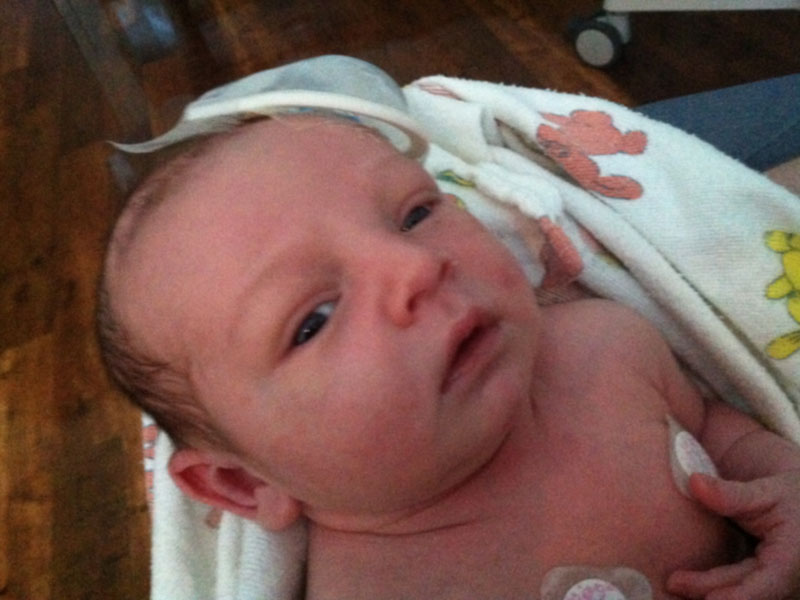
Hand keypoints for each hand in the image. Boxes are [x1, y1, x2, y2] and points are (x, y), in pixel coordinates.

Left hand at [667, 471, 799, 599]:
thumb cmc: (795, 499)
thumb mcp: (768, 492)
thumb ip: (732, 494)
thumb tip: (694, 482)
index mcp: (789, 564)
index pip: (759, 589)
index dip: (733, 596)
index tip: (708, 597)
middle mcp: (788, 583)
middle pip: (744, 594)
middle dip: (707, 592)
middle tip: (672, 582)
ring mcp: (779, 586)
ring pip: (743, 594)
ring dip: (711, 592)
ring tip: (677, 584)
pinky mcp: (767, 583)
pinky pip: (744, 590)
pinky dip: (719, 587)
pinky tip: (693, 584)